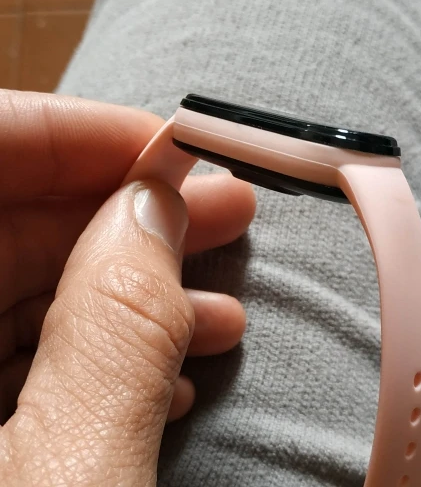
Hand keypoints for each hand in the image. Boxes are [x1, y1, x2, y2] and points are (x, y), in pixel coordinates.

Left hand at [0, 90, 255, 485]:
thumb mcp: (76, 468)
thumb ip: (116, 330)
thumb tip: (157, 211)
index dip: (72, 139)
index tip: (168, 148)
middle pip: (12, 233)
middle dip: (132, 220)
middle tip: (226, 214)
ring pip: (37, 303)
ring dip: (141, 298)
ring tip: (223, 310)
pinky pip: (39, 368)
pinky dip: (114, 362)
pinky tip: (176, 375)